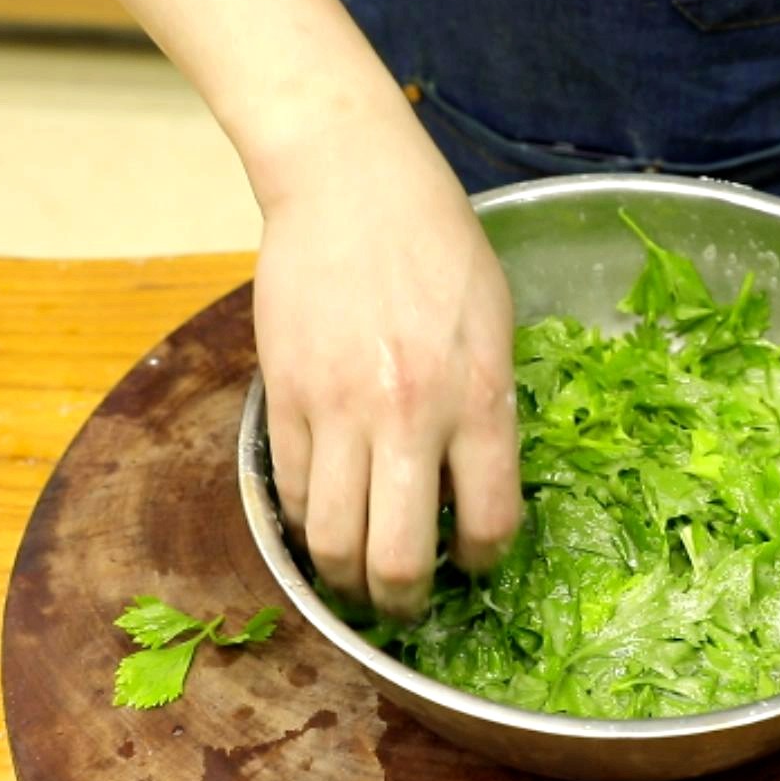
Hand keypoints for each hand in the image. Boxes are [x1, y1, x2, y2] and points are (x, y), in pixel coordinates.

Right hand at [251, 102, 520, 617]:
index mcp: (479, 395)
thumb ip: (490, 403)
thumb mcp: (495, 320)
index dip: (485, 560)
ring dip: (344, 577)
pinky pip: (289, 490)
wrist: (351, 179)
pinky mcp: (284, 394)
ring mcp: (338, 409)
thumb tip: (476, 480)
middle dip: (406, 600)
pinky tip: (319, 517)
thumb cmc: (437, 239)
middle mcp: (410, 414)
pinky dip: (303, 522)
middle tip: (408, 600)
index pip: (489, 522)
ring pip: (330, 541)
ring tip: (355, 575)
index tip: (476, 560)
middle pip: (399, 558)